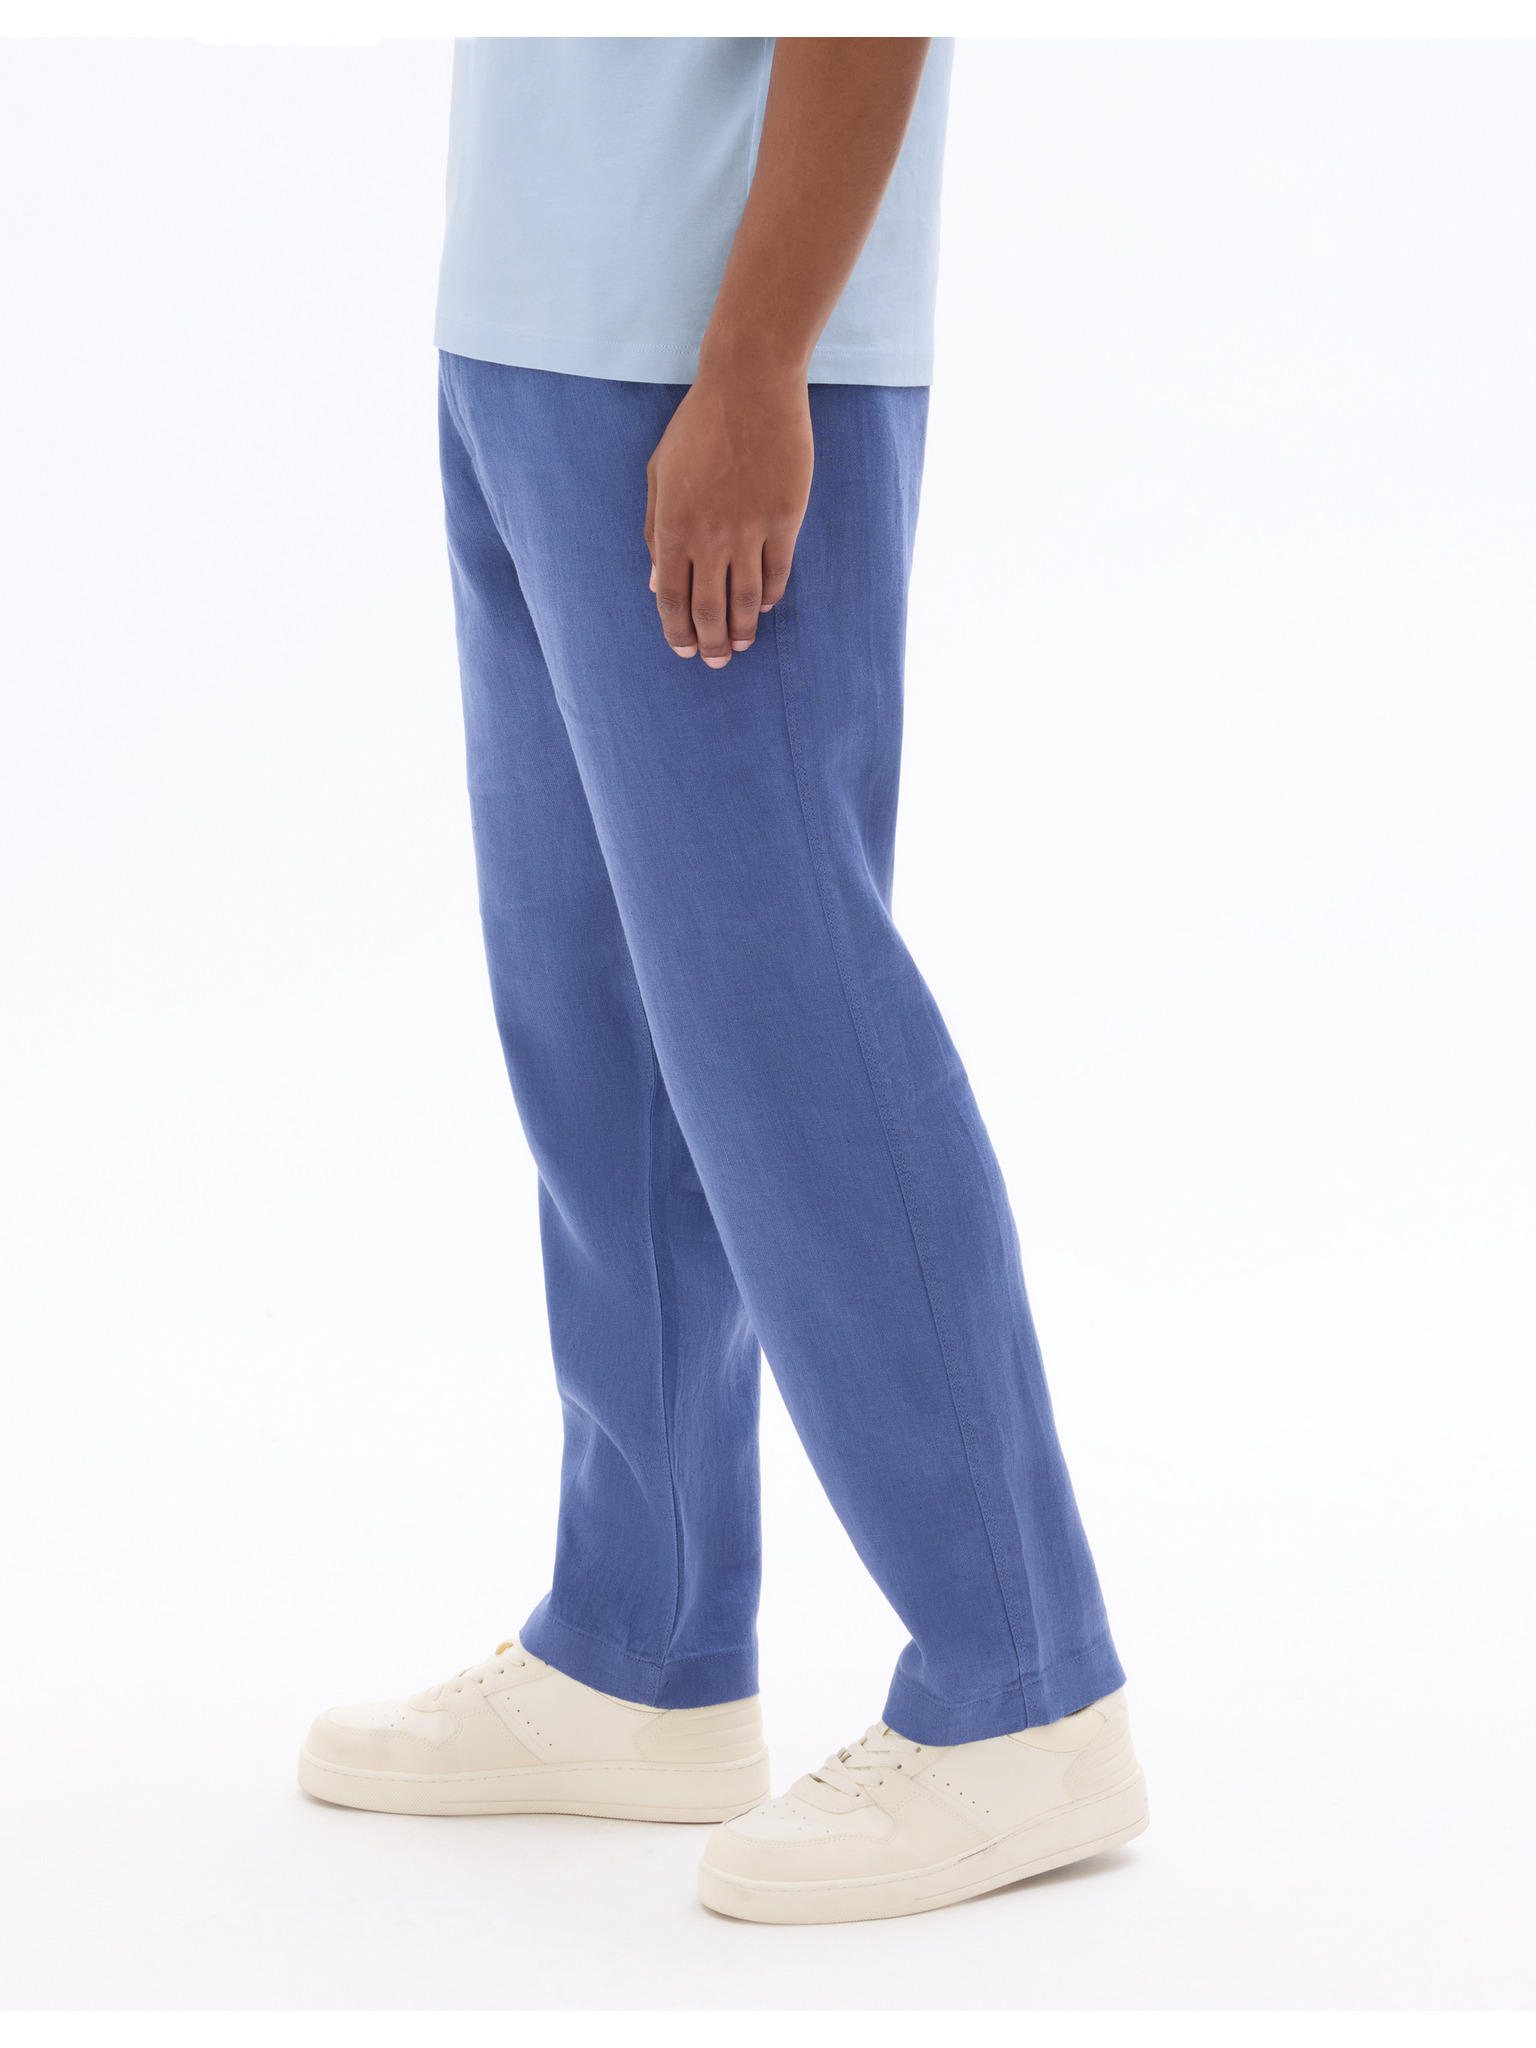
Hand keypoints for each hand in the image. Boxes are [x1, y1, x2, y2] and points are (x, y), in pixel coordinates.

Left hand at [644, 364, 813, 668]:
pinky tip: (764, 606)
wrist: (749, 386)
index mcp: (674, 526)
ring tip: (741, 645)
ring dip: (743, 629)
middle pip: (709, 607)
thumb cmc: (697, 427)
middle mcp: (711, 535)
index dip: (677, 631)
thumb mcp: (660, 474)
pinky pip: (777, 571)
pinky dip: (770, 595)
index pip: (672, 597)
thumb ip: (656, 531)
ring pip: (746, 598)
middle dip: (711, 643)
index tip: (684, 651)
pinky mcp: (785, 519)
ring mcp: (750, 529)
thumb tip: (657, 583)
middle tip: (717, 662)